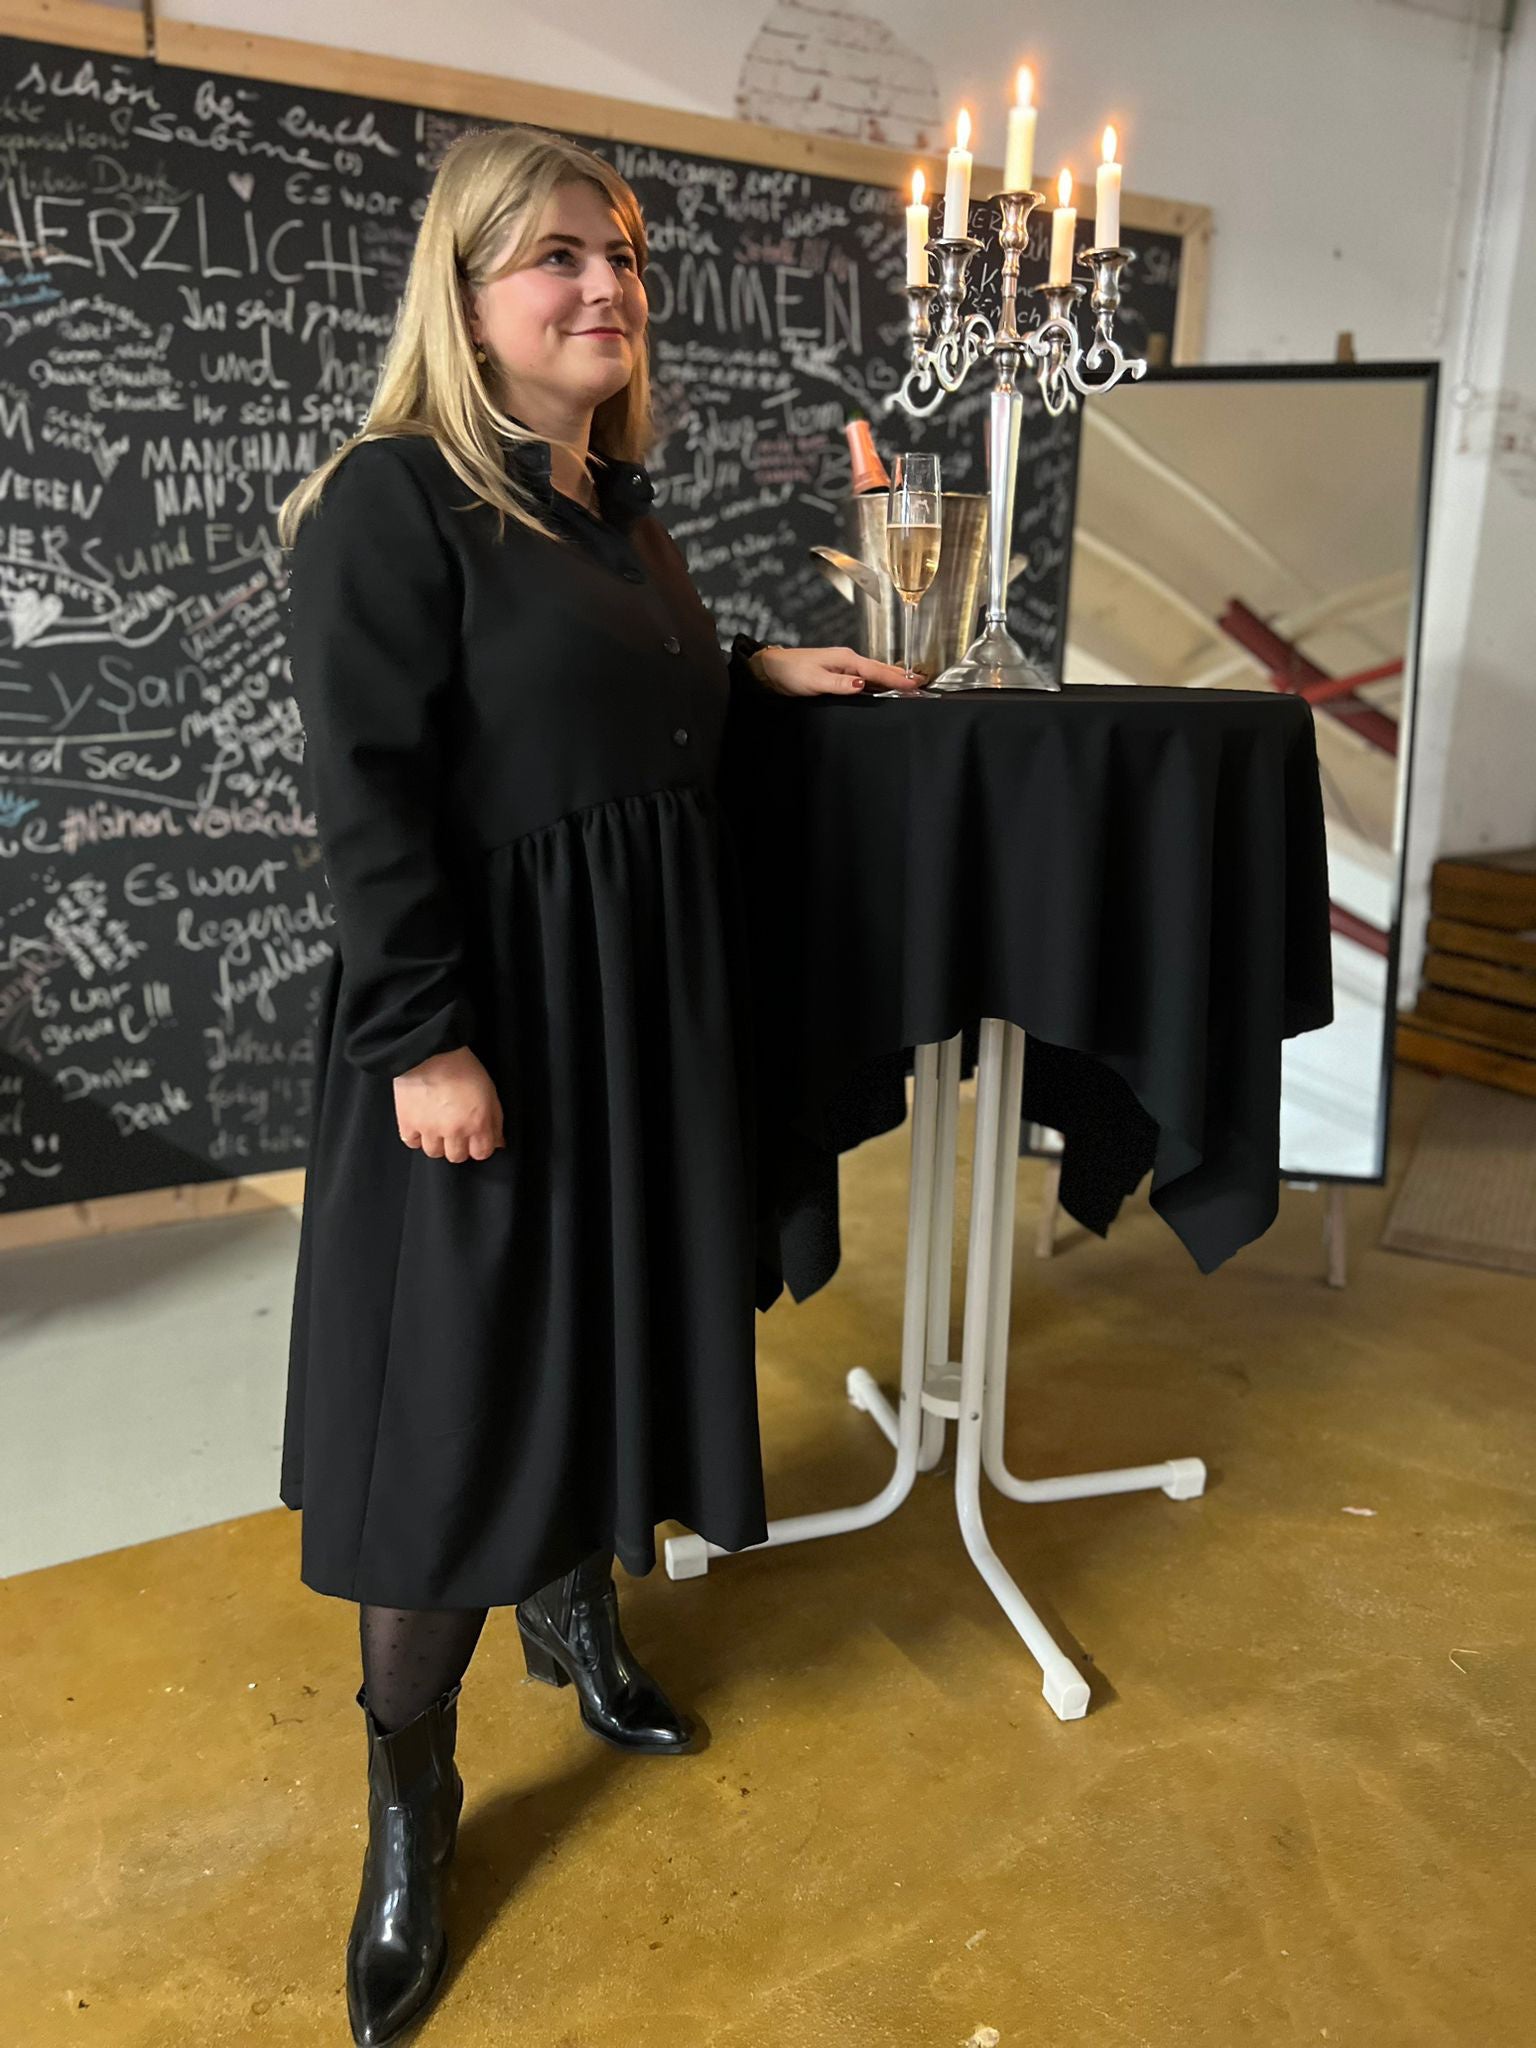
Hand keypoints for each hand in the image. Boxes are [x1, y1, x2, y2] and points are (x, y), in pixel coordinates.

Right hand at [393, 1045, 505, 1161]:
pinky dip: (416, 1136)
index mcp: (477, 1123)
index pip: (481, 1154)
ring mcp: (429, 1129)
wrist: (431, 1050)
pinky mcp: (407, 1122)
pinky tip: (421, 1123)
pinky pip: (412, 1142)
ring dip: (437, 1142)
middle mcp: (454, 1131)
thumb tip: (498, 1143)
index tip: (475, 1137)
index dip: (479, 1146)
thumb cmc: (463, 1066)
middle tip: (455, 1130)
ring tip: (437, 1124)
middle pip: (456, 1157)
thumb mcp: (490, 1091)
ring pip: (434, 1152)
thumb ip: (495, 1120)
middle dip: (458, 1146)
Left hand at [752, 644, 922, 695]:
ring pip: (873, 673)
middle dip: (900, 676)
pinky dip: (877, 681)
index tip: (916, 684)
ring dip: (890, 679)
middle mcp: (848, 660)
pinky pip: (864, 677)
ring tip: (909, 685)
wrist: (772, 670)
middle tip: (921, 684)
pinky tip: (882, 688)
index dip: (898, 679)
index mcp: (846, 659)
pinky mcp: (838, 673)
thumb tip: (863, 684)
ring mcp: (844, 666)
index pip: (877, 671)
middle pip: (880, 670)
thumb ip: (840, 683)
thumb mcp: (815, 680)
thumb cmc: (791, 672)